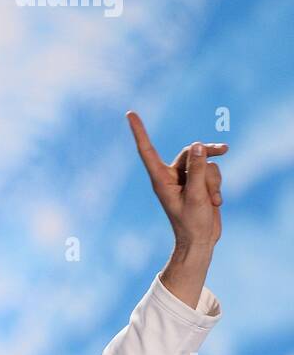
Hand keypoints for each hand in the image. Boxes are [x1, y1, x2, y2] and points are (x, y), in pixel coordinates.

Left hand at [126, 110, 226, 250]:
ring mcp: (185, 179)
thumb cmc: (192, 223)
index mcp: (160, 179)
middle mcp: (171, 176)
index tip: (130, 113)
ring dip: (213, 180)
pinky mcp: (198, 182)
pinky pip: (211, 171)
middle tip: (225, 149)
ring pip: (204, 162)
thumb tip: (198, 145)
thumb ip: (197, 170)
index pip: (147, 150)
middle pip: (190, 151)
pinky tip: (215, 202)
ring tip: (212, 199)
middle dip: (208, 153)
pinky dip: (216, 185)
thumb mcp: (196, 196)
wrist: (200, 240)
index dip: (139, 132)